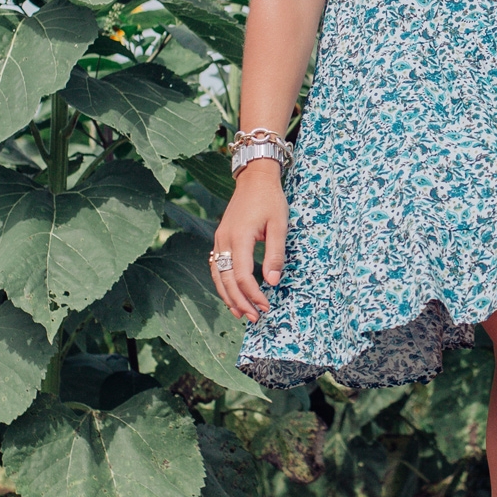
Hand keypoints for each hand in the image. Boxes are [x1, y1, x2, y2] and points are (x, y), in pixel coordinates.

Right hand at [210, 162, 287, 320]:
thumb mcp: (279, 225)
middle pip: (227, 280)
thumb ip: (276, 254)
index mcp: (239, 237)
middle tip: (254, 317)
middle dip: (240, 301)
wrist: (254, 179)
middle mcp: (224, 240)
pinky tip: (231, 294)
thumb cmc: (270, 200)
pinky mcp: (220, 239)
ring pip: (218, 275)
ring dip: (228, 296)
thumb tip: (273, 282)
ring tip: (240, 313)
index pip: (242, 275)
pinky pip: (217, 267)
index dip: (253, 294)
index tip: (266, 306)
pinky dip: (223, 283)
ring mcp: (219, 240)